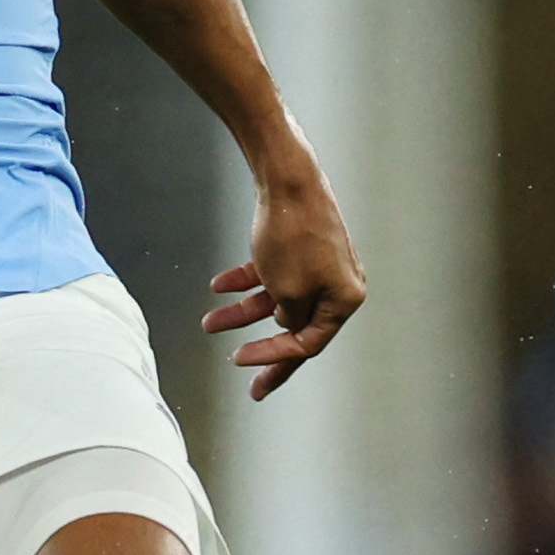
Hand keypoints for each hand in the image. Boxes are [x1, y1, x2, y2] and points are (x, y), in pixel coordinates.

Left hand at [204, 157, 362, 397]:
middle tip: (246, 375)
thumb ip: (287, 318)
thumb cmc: (293, 234)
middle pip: (294, 326)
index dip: (272, 357)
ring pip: (277, 299)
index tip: (240, 361)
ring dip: (241, 312)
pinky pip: (272, 274)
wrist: (287, 179)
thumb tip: (286, 324)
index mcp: (344, 300)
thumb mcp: (287, 291)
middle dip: (263, 349)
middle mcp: (337, 283)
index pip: (307, 343)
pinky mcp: (302, 246)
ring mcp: (320, 264)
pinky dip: (246, 281)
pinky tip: (219, 286)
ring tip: (210, 321)